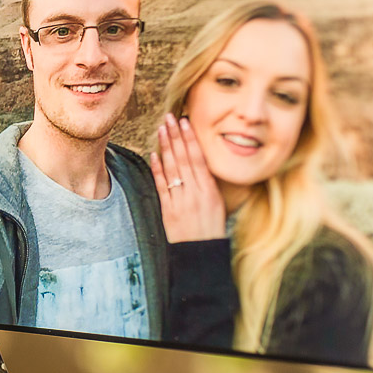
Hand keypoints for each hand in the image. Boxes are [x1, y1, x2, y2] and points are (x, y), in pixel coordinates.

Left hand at [151, 114, 225, 242]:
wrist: (201, 254)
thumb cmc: (212, 229)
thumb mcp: (218, 204)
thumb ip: (208, 185)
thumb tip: (201, 165)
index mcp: (210, 190)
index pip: (199, 158)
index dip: (190, 139)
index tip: (185, 122)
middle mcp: (196, 193)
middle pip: (184, 159)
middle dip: (176, 136)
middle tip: (169, 118)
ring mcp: (181, 201)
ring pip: (172, 168)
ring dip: (166, 147)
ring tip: (161, 129)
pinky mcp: (168, 210)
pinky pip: (162, 186)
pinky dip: (158, 169)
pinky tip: (154, 154)